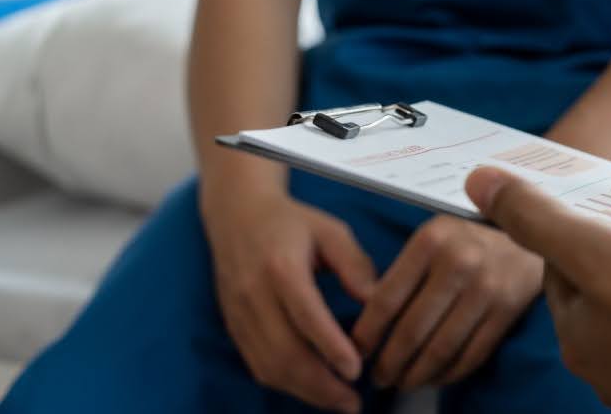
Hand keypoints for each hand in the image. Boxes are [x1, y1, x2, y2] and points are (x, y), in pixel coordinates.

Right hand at [201, 189, 375, 412]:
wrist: (236, 215)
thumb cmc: (291, 223)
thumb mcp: (331, 230)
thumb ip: (355, 264)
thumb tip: (376, 301)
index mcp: (280, 266)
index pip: (304, 314)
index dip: (329, 345)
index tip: (355, 369)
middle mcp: (254, 294)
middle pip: (283, 351)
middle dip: (320, 384)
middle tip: (353, 402)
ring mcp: (239, 314)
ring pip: (268, 365)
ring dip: (304, 391)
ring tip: (340, 403)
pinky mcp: (234, 327)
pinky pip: (257, 365)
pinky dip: (286, 384)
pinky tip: (313, 390)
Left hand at [351, 215, 541, 389]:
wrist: (531, 238)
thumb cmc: (468, 242)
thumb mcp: (434, 237)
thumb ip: (403, 269)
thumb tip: (366, 316)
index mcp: (431, 240)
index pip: (387, 298)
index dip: (368, 333)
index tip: (357, 351)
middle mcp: (458, 262)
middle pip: (412, 330)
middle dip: (389, 363)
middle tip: (378, 377)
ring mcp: (486, 289)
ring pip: (440, 349)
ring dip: (416, 375)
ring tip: (402, 383)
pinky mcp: (507, 311)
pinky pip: (471, 355)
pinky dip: (448, 374)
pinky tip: (434, 378)